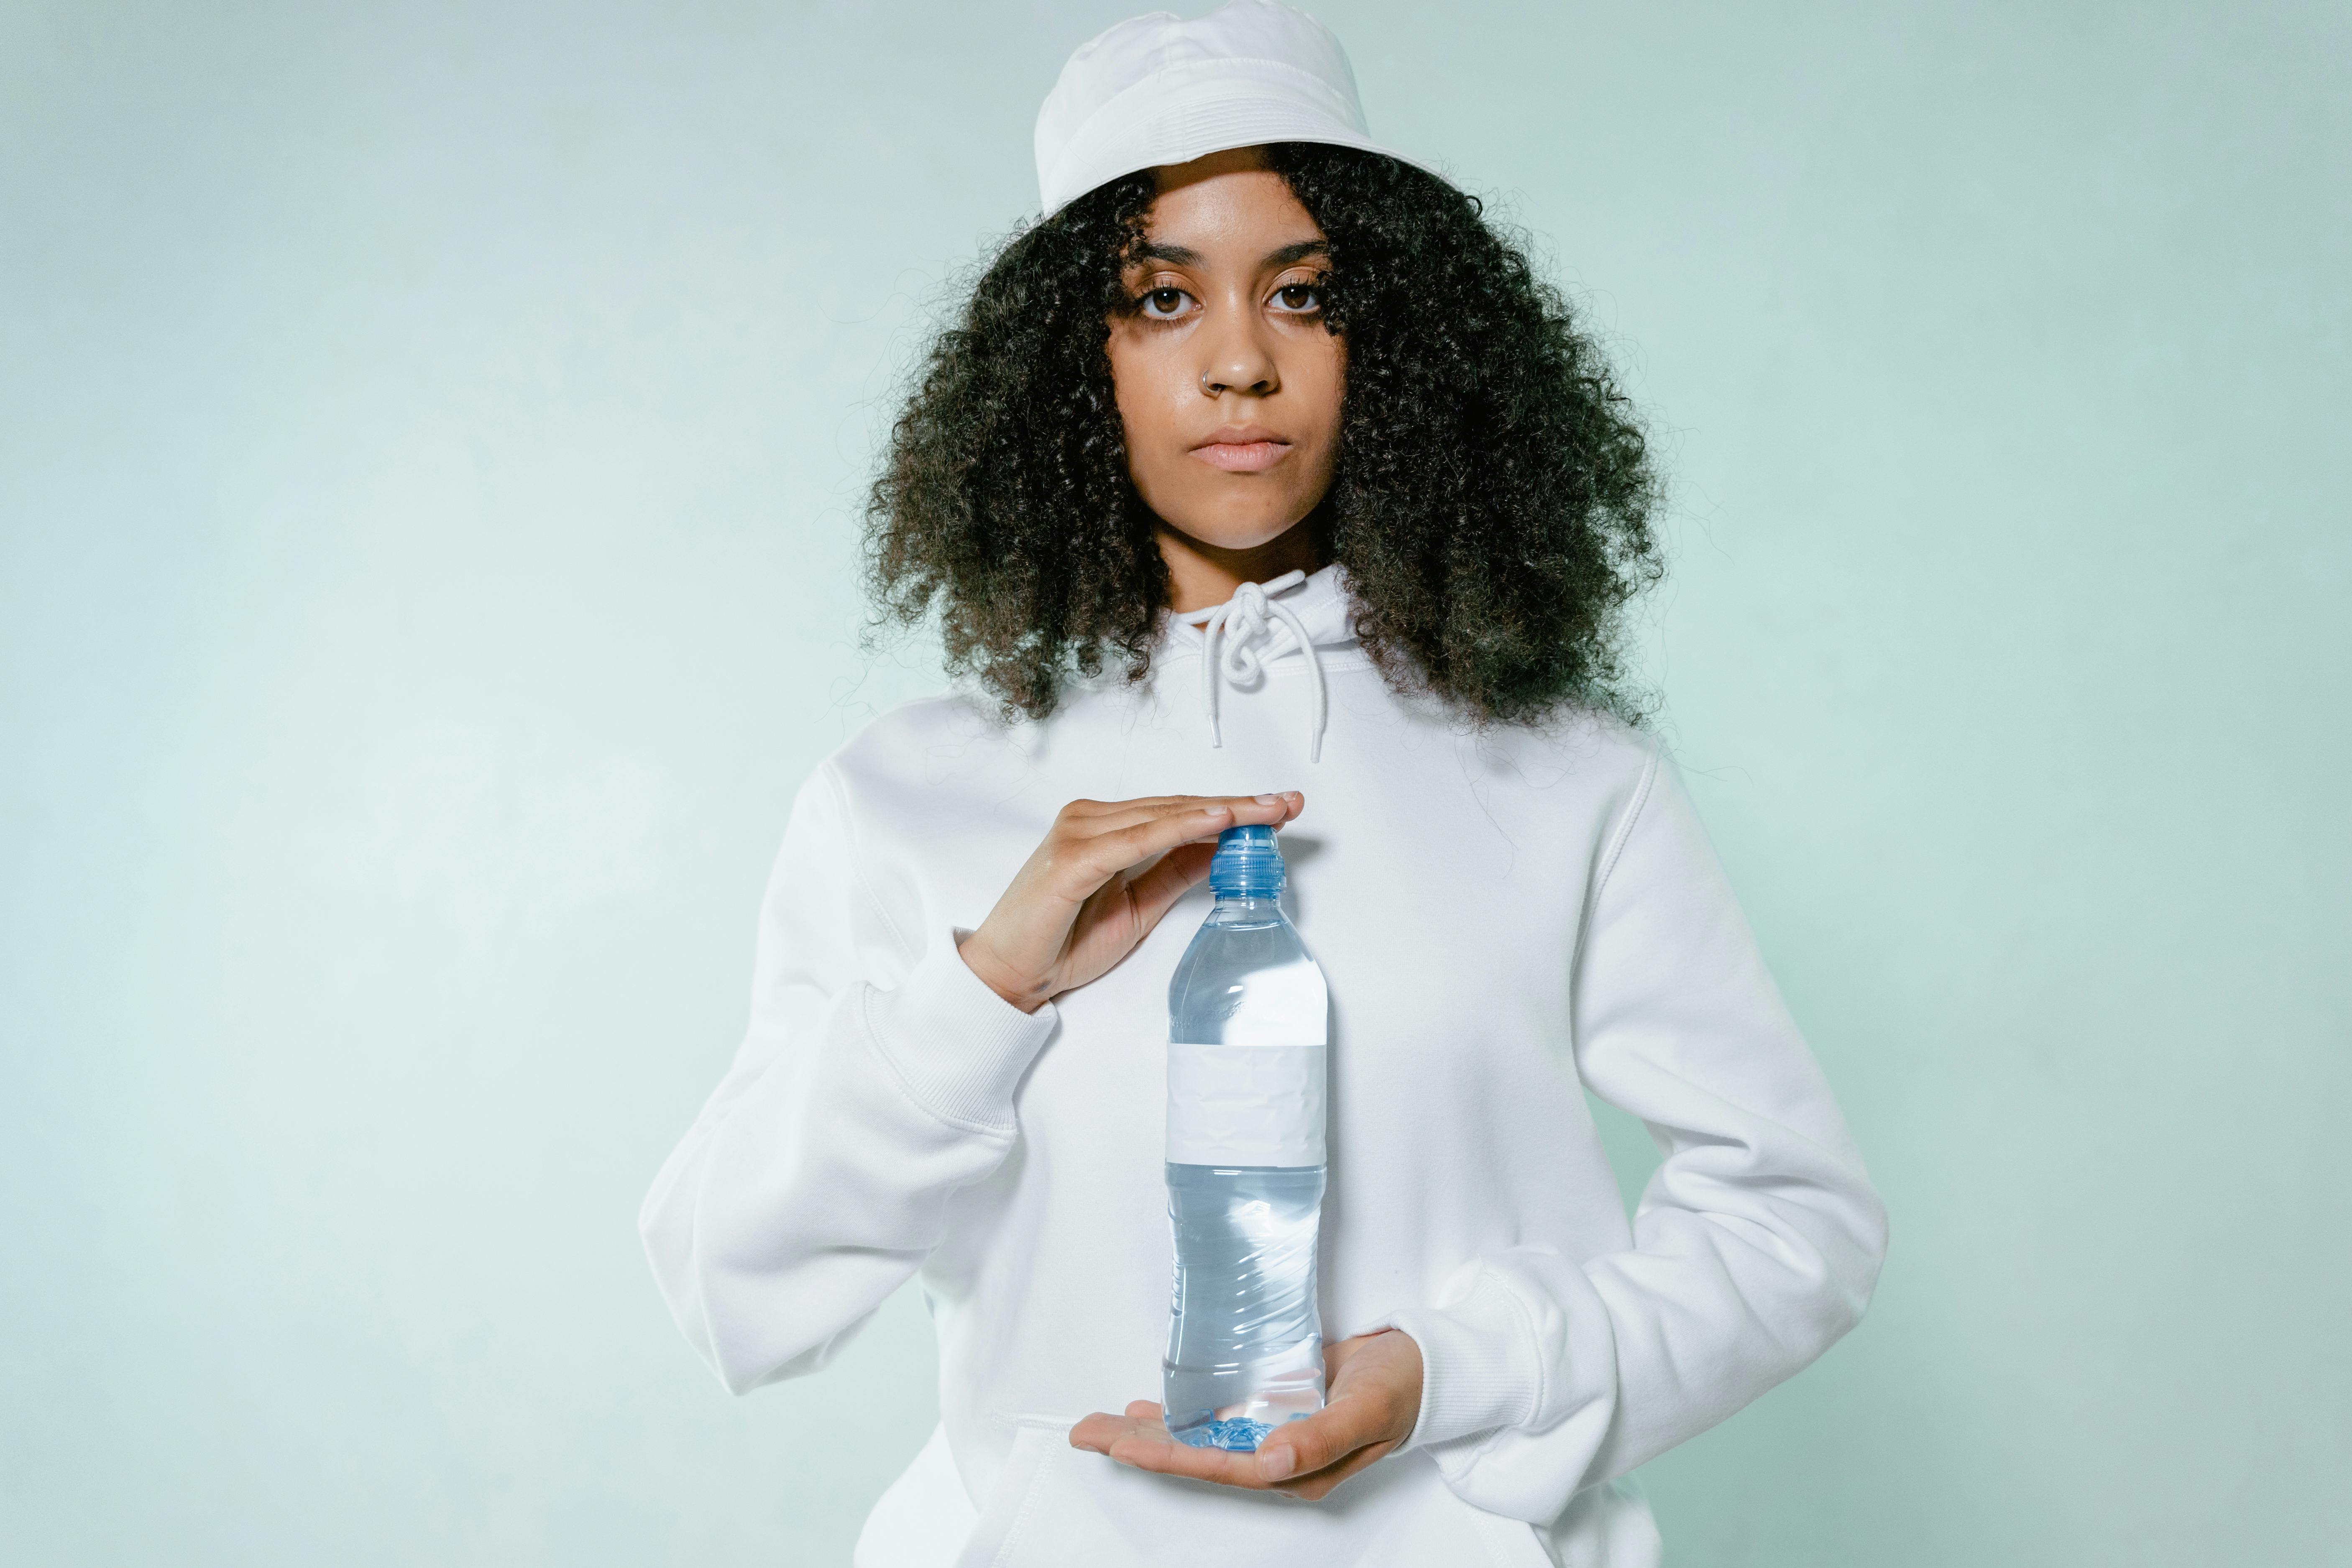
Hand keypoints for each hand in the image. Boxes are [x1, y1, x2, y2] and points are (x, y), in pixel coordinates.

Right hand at [957, 792, 1304, 1012]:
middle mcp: (1091, 819)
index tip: (1279, 808)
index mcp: (1105, 827)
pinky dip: (1180, 827)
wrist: (1010, 974)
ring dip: (1221, 811)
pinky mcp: (1073, 858)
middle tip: (1287, 803)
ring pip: (1164, 815)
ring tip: (1267, 810)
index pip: (1180, 811)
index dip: (1232, 808)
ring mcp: (1080, 833)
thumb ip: (1173, 871)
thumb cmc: (1063, 940)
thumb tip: (1220, 848)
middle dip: (1238, 805)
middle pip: (1179, 806)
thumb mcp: (1137, 905)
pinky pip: (1137, 839)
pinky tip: (1218, 821)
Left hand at [1068, 1329, 1423, 1501]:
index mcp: (1296, 1467)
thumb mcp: (1367, 1411)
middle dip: (1139, 1445)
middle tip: (1085, 1432)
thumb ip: (1319, 1439)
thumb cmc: (1403, 1387)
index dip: (1167, 1457)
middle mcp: (1278, 1455)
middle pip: (1196, 1454)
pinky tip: (1152, 1405)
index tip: (1122, 1446)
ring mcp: (1274, 1429)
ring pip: (1200, 1434)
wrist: (1428, 1362)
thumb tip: (1270, 1462)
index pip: (1217, 1465)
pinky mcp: (1275, 1402)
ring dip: (1151, 1429)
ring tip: (1101, 1422)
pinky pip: (1219, 1412)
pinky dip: (1183, 1409)